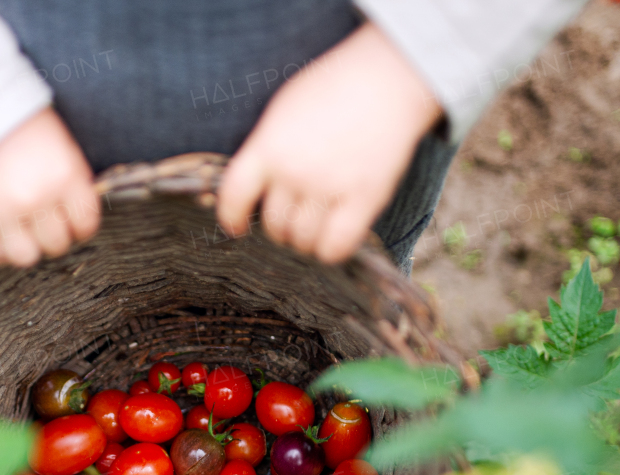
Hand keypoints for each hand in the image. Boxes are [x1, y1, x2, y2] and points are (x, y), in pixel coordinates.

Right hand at [0, 107, 99, 265]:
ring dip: (26, 246)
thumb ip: (72, 182)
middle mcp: (36, 197)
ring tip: (21, 231)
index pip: (85, 223)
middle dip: (53, 235)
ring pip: (25, 256)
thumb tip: (77, 218)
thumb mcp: (59, 143)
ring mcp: (2, 210)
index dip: (80, 225)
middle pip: (57, 243)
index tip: (71, 221)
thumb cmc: (17, 123)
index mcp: (63, 175)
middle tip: (43, 222)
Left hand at [217, 22, 442, 263]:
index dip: (231, 218)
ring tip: (315, 226)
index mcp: (269, 145)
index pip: (234, 195)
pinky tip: (333, 241)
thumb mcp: (284, 110)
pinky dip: (330, 251)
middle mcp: (294, 169)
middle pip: (273, 224)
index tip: (237, 227)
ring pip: (302, 239)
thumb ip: (266, 148)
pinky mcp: (364, 198)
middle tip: (293, 219)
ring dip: (305, 240)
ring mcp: (329, 186)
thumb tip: (253, 189)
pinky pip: (336, 246)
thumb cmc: (334, 88)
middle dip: (280, 228)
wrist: (388, 77)